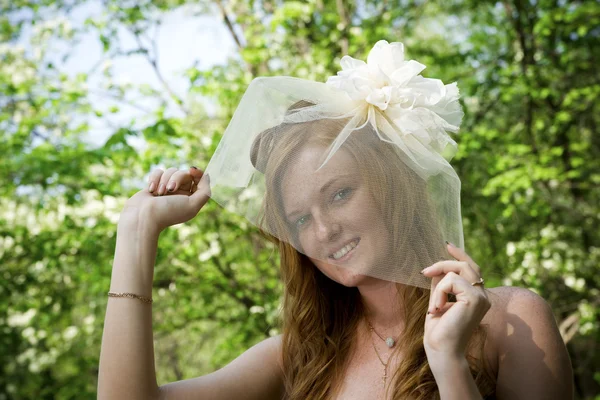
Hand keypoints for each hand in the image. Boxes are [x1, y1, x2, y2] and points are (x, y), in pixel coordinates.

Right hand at [120, 166, 209, 233]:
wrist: (142, 217)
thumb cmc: (167, 212)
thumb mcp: (192, 205)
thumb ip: (205, 191)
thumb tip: (207, 175)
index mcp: (191, 199)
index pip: (199, 179)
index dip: (197, 173)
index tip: (192, 170)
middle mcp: (180, 194)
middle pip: (184, 173)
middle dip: (177, 178)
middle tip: (170, 189)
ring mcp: (166, 189)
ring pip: (170, 171)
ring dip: (164, 180)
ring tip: (159, 193)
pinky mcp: (154, 185)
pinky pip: (158, 172)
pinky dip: (154, 179)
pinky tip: (151, 190)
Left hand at [422, 243, 490, 361]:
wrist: (441, 350)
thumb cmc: (439, 331)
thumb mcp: (438, 300)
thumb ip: (441, 284)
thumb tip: (437, 268)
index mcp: (476, 297)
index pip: (472, 268)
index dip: (460, 254)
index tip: (448, 244)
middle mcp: (483, 296)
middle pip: (466, 264)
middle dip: (442, 263)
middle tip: (424, 272)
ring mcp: (481, 297)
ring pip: (456, 270)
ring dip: (438, 286)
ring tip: (435, 306)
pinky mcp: (475, 298)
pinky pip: (450, 281)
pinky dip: (439, 293)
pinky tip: (438, 309)